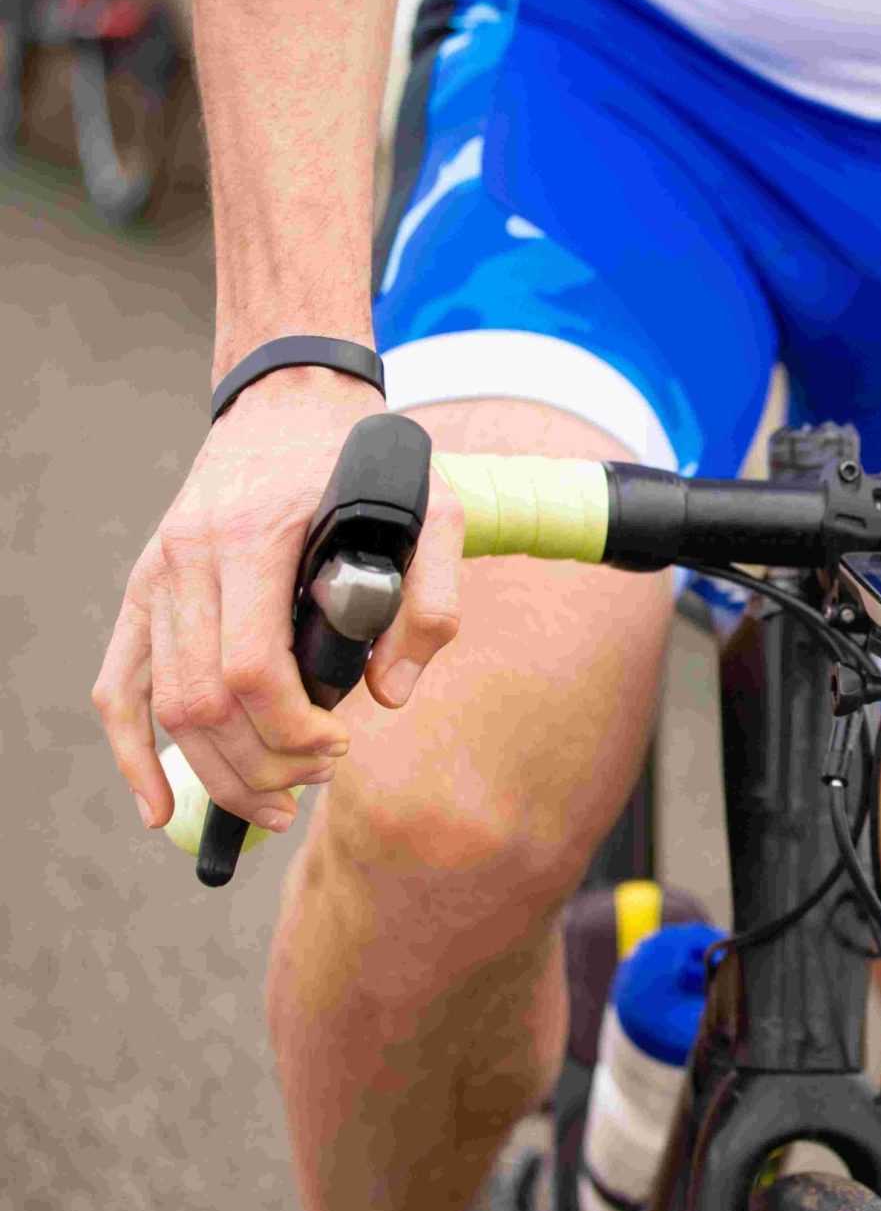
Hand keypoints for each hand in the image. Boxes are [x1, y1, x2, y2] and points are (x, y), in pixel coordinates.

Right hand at [92, 370, 464, 834]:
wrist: (292, 402)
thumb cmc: (366, 462)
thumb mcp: (433, 511)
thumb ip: (430, 601)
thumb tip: (390, 697)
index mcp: (255, 537)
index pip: (254, 668)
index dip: (294, 730)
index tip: (340, 747)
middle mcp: (190, 556)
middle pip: (204, 702)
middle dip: (262, 764)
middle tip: (319, 777)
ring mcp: (158, 574)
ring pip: (166, 706)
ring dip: (218, 773)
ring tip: (277, 803)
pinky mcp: (145, 588)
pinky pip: (118, 685)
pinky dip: (133, 754)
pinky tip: (159, 808)